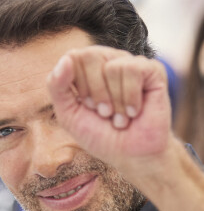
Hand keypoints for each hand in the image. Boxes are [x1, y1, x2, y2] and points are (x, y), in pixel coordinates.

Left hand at [47, 46, 170, 173]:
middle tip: (104, 112)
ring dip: (115, 101)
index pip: (72, 57)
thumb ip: (57, 87)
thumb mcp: (68, 114)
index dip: (79, 87)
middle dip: (95, 93)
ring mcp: (129, 64)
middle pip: (90, 56)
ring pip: (112, 66)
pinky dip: (131, 98)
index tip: (88, 107)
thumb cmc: (99, 135)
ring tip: (120, 116)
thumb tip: (65, 58)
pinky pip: (133, 70)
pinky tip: (135, 111)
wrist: (130, 155)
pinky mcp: (152, 71)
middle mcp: (107, 61)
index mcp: (85, 70)